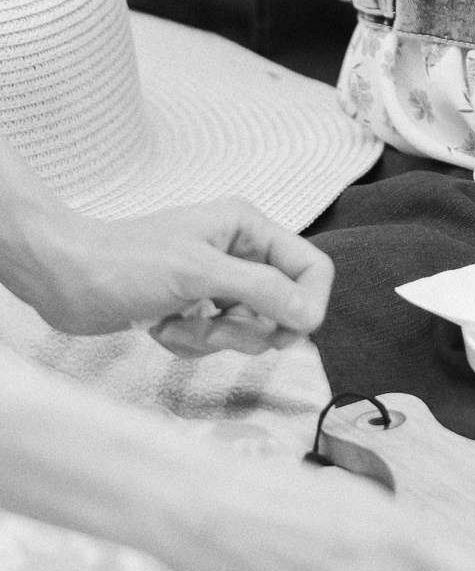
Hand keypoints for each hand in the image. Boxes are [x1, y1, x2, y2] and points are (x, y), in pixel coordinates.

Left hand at [22, 195, 332, 352]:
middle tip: (214, 328)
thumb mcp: (199, 274)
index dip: (308, 304)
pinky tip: (162, 328)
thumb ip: (263, 290)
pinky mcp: (195, 308)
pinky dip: (192, 342)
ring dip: (214, 339)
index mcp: (248, 228)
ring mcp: (216, 283)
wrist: (66, 281)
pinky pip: (218, 340)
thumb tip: (312, 314)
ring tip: (177, 324)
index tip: (287, 335)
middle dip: (248, 328)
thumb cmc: (127, 264)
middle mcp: (239, 252)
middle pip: (282, 305)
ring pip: (250, 328)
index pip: (311, 267)